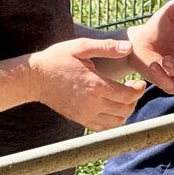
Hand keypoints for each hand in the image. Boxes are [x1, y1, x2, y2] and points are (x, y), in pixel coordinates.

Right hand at [29, 38, 147, 130]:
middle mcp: (92, 103)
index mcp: (95, 85)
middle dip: (134, 100)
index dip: (138, 90)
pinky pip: (102, 128)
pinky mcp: (79, 119)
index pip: (128, 95)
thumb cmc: (57, 59)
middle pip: (125, 110)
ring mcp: (85, 114)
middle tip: (133, 89)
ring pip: (116, 122)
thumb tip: (129, 47)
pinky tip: (110, 108)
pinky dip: (112, 122)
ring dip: (125, 112)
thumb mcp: (80, 46)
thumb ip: (106, 47)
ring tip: (122, 99)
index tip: (139, 83)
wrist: (34, 78)